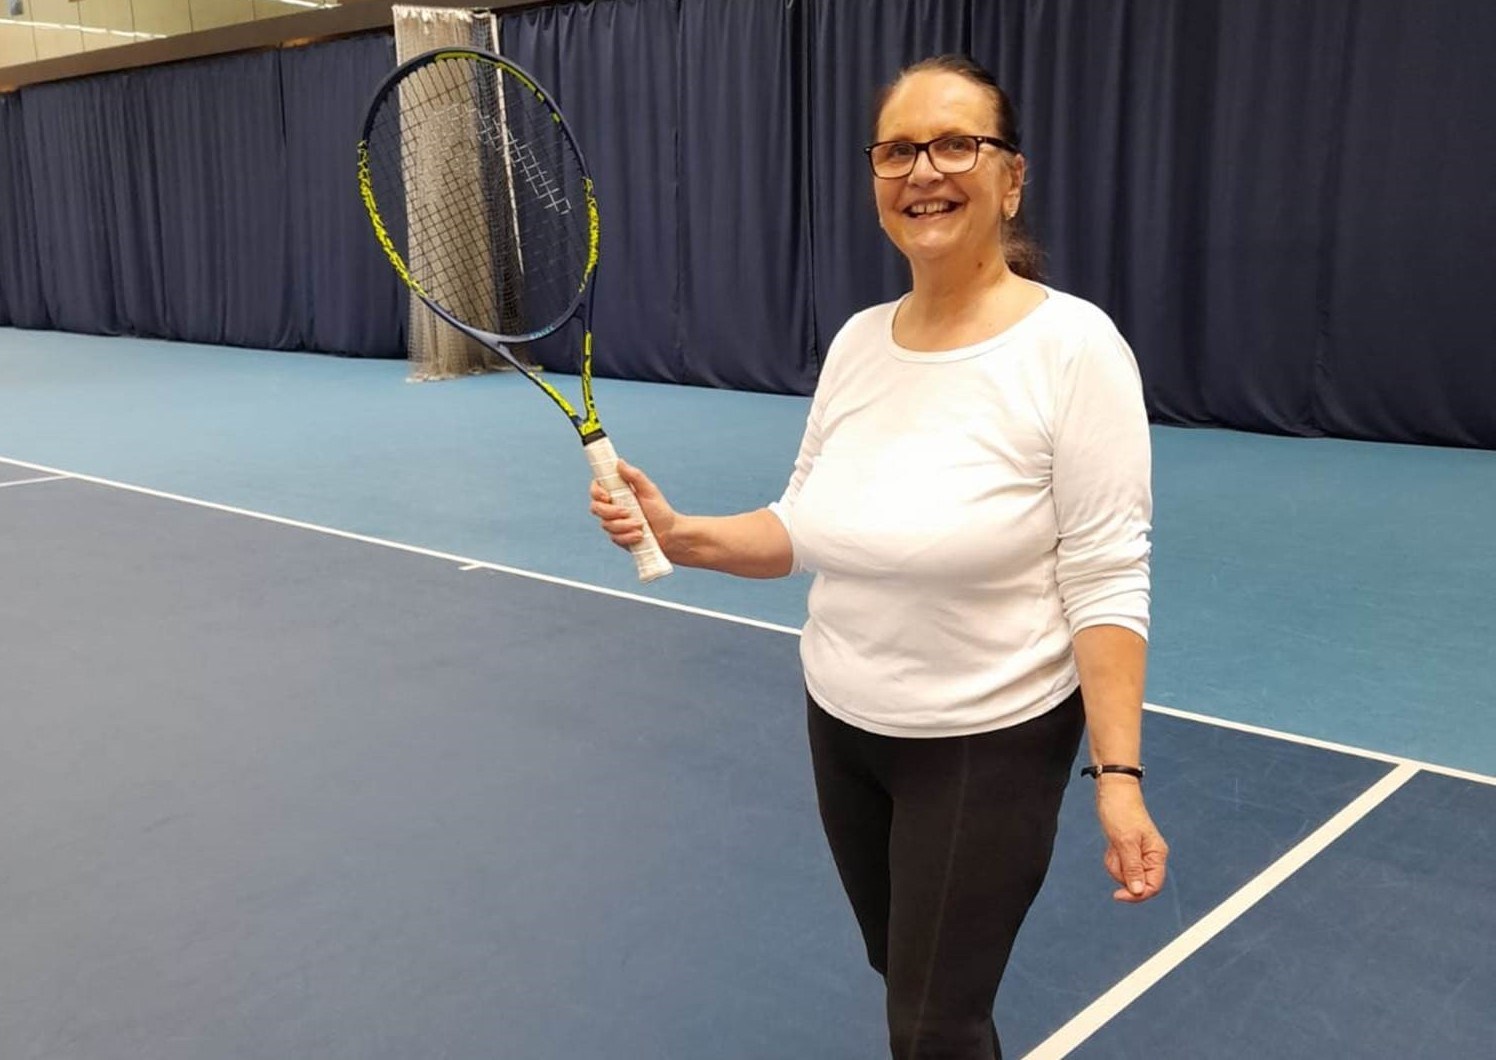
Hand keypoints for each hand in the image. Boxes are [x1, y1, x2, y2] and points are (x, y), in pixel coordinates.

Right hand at [589, 459, 677, 554]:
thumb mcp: (649, 490)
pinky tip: (639, 536)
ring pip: (606, 524)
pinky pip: (614, 538)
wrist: (669, 533)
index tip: (607, 496)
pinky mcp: (618, 537)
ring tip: (640, 525)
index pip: (596, 489)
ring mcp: (613, 523)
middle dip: (611, 511)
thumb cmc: (660, 510)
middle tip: (627, 512)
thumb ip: (634, 476)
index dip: (596, 492)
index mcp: (617, 493)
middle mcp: (612, 507)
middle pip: (596, 508)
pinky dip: (627, 537)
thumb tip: (619, 462)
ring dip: (624, 525)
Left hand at [1095, 779, 1167, 902]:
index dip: (1136, 895)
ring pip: (1125, 874)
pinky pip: (1119, 864)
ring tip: (1114, 844)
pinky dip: (1112, 858)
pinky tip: (1111, 844)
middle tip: (1116, 852)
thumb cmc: (1121, 810)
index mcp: (1157, 855)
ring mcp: (1139, 853)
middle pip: (1136, 882)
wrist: (1112, 791)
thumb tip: (1138, 892)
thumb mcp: (1125, 842)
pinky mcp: (1128, 850)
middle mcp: (1151, 856)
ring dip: (1115, 864)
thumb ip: (1132, 868)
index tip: (1117, 895)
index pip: (1153, 887)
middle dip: (1121, 872)